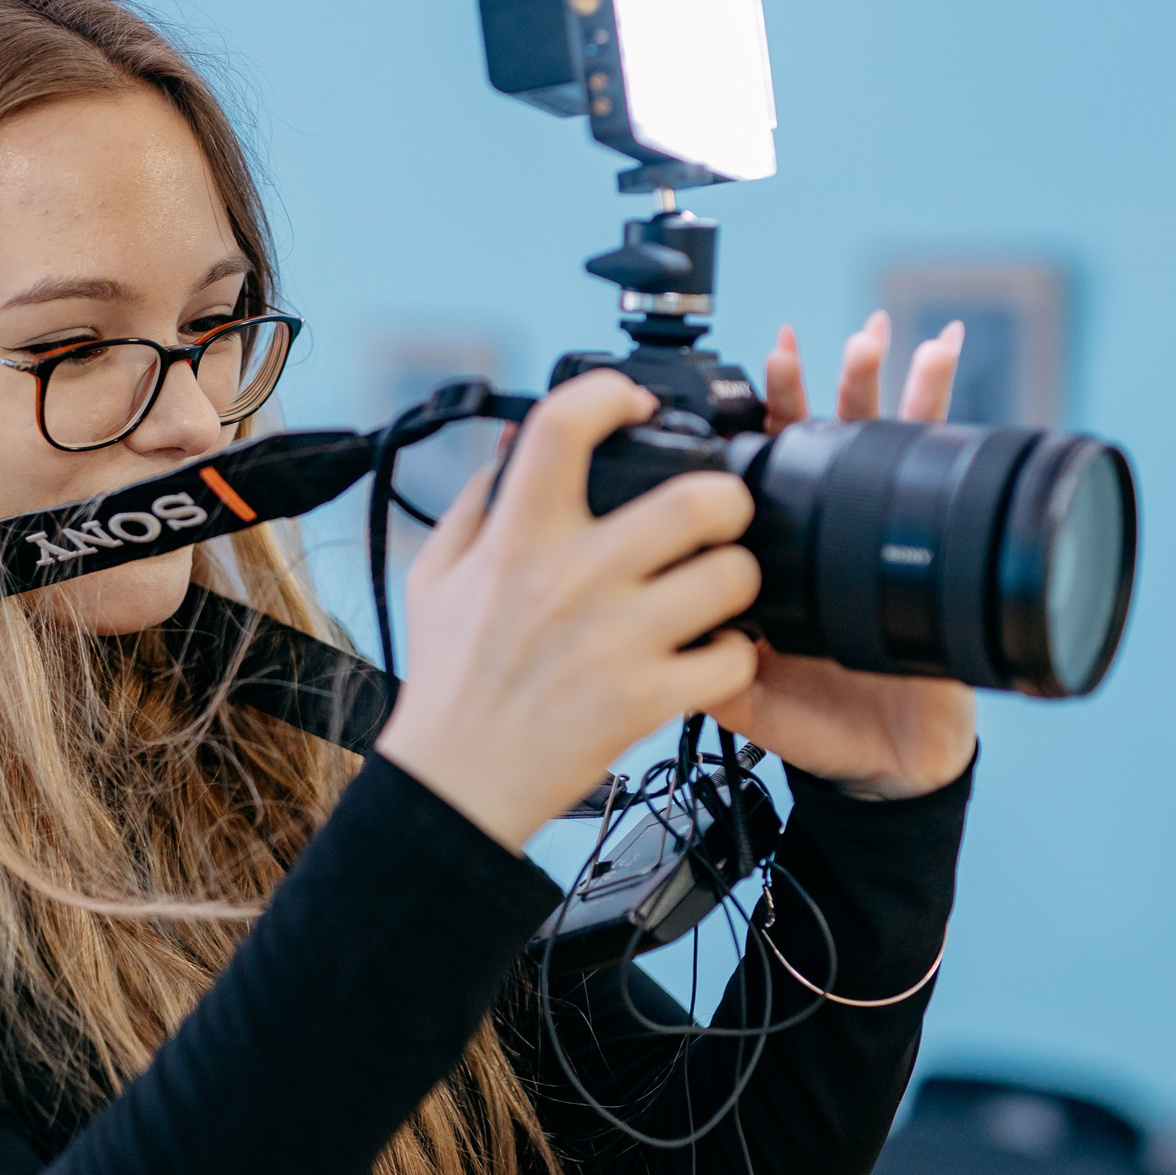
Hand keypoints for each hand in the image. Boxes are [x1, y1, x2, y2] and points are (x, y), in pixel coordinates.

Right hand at [375, 369, 763, 847]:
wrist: (457, 781)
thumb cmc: (450, 677)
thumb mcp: (438, 573)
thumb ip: (478, 498)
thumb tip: (516, 439)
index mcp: (517, 538)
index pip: (563, 426)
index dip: (609, 393)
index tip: (630, 404)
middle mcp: (572, 579)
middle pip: (694, 498)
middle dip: (725, 494)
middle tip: (718, 512)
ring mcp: (616, 640)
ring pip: (732, 575)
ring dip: (737, 576)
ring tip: (719, 586)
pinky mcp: (647, 699)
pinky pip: (733, 658)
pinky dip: (733, 656)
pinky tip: (708, 654)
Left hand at [713, 310, 978, 799]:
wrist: (893, 767)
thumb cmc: (821, 729)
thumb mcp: (751, 703)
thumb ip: (710, 673)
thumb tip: (660, 639)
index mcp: (781, 558)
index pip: (766, 469)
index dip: (764, 419)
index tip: (757, 365)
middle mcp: (829, 537)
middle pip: (823, 440)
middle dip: (818, 382)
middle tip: (801, 339)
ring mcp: (882, 539)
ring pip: (881, 443)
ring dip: (880, 384)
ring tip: (875, 337)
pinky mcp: (934, 551)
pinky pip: (942, 475)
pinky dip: (944, 417)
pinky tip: (944, 366)